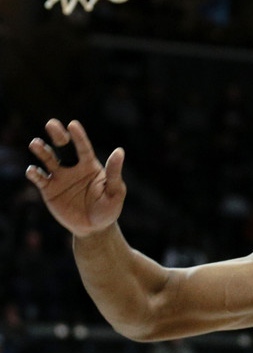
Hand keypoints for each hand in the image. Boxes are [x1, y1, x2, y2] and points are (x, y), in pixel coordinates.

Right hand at [26, 119, 125, 237]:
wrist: (94, 228)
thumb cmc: (108, 209)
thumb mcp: (115, 191)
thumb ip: (114, 172)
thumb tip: (119, 151)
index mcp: (90, 166)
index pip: (83, 147)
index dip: (78, 136)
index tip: (73, 124)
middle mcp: (73, 168)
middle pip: (62, 147)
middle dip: (56, 134)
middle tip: (51, 124)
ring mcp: (59, 178)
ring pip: (48, 160)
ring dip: (41, 150)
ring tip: (36, 143)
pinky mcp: (49, 190)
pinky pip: (39, 179)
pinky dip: (34, 173)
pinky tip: (34, 171)